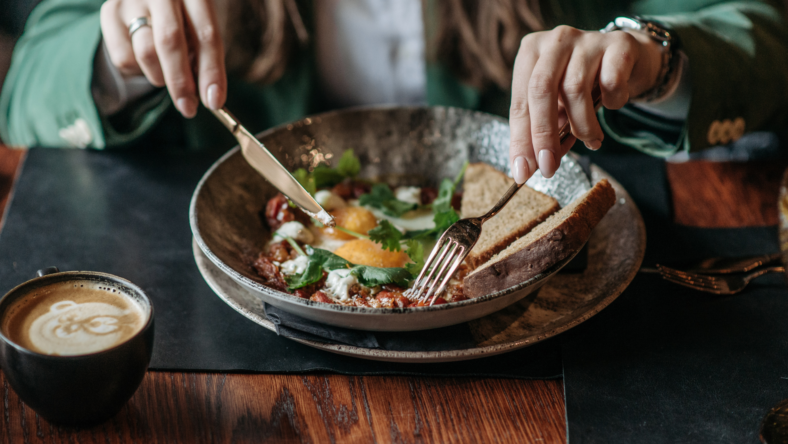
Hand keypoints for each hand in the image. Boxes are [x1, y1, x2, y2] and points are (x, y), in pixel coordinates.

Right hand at [100, 0, 226, 117]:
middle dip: (181, 82)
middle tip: (188, 108)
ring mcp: (132, 0)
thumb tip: (209, 96)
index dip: (211, 72)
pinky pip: (124, 57)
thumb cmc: (185, 21)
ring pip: (146, 52)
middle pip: (170, 42)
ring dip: (161, 76)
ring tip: (167, 74)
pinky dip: (139, 71)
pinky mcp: (110, 13)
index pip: (206, 35)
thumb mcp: (201, 31)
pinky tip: (148, 61)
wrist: (149, 2)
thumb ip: (204, 56)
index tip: (214, 102)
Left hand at [509, 25, 662, 181]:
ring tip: (590, 140)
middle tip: (549, 167)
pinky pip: (611, 82)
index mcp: (530, 53)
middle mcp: (555, 40)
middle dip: (544, 136)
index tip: (523, 171)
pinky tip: (612, 104)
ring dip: (582, 126)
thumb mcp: (557, 106)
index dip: (520, 140)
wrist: (626, 58)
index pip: (519, 103)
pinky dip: (612, 103)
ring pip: (575, 90)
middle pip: (541, 91)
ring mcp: (587, 39)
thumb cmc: (583, 84)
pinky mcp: (618, 43)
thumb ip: (542, 131)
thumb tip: (531, 167)